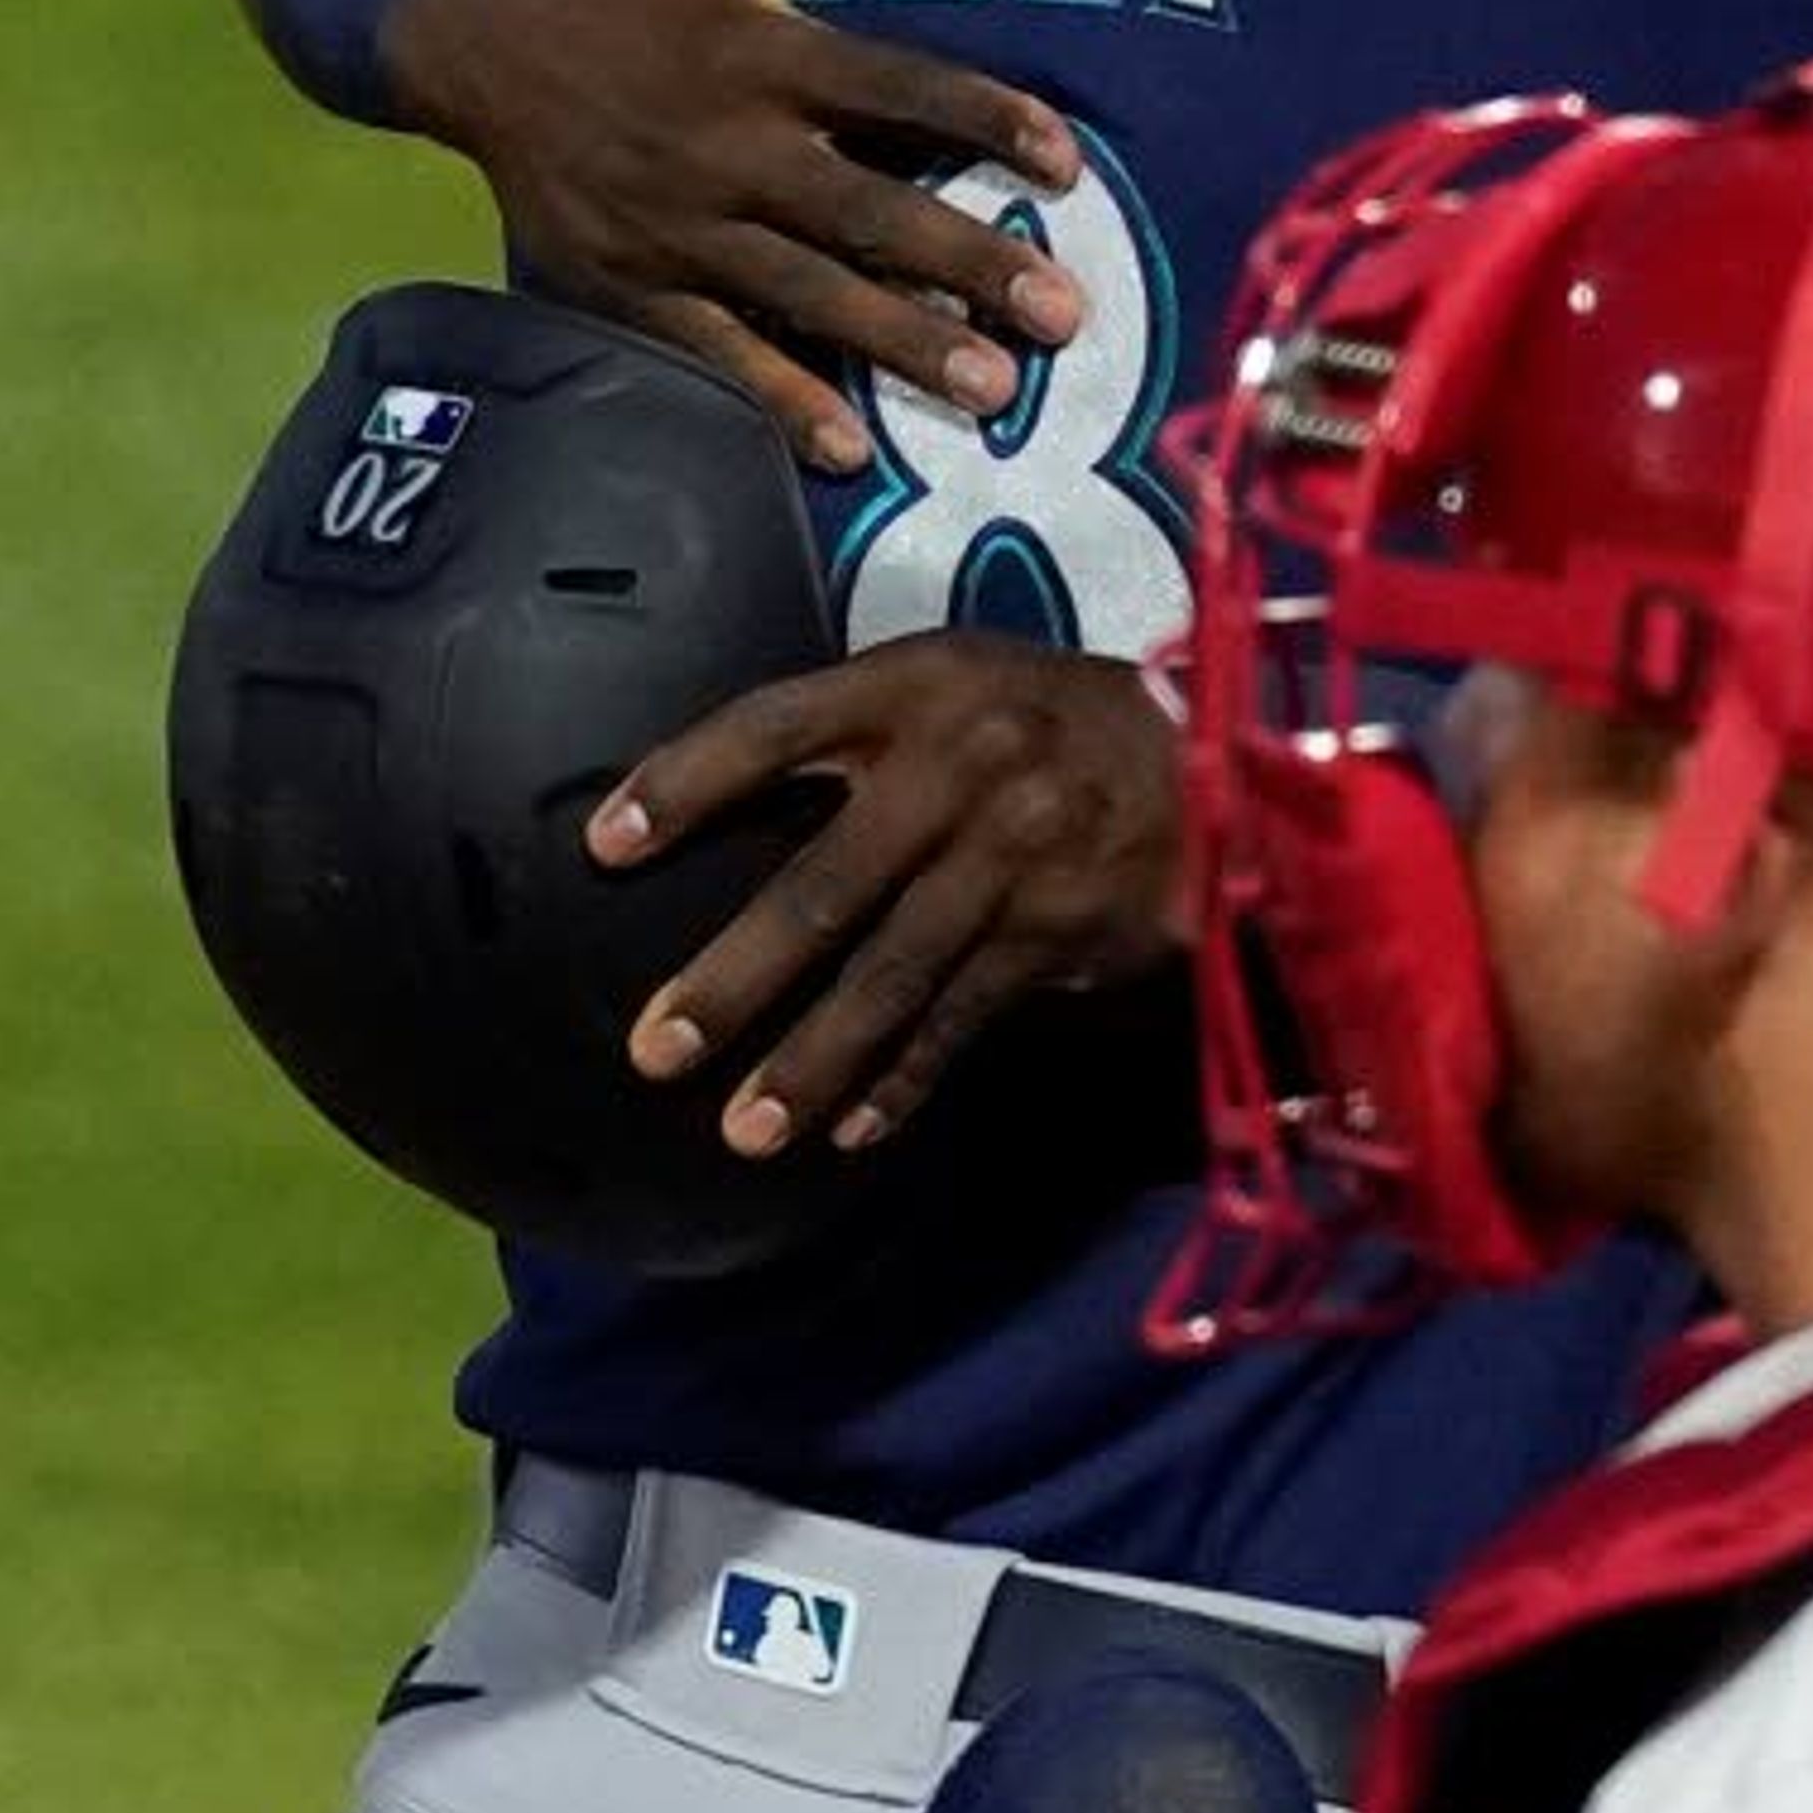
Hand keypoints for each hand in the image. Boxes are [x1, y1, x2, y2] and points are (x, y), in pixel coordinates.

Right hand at [381, 0, 1093, 469]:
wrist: (456, 6)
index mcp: (756, 45)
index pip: (895, 88)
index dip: (985, 120)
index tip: (1066, 162)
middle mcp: (723, 144)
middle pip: (865, 212)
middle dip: (968, 266)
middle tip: (1063, 315)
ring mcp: (674, 223)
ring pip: (805, 295)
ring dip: (901, 346)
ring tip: (991, 393)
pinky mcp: (625, 277)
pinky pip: (713, 350)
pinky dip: (778, 401)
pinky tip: (848, 448)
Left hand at [594, 639, 1186, 1153]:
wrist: (1209, 760)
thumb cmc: (1040, 723)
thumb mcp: (949, 682)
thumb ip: (850, 735)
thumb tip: (714, 815)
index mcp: (915, 688)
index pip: (774, 727)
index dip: (686, 782)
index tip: (603, 845)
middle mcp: (962, 769)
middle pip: (824, 883)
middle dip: (736, 978)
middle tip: (657, 1049)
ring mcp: (1012, 858)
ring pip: (892, 976)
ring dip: (813, 1060)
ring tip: (742, 1129)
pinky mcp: (1056, 931)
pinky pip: (962, 1018)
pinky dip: (905, 1079)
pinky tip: (852, 1130)